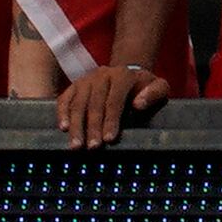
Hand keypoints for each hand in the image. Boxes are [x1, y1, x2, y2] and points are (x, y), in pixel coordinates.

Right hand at [53, 61, 171, 146]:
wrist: (128, 73)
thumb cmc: (144, 87)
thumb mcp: (159, 86)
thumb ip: (155, 93)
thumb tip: (138, 104)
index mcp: (123, 75)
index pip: (115, 100)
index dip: (111, 120)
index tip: (109, 139)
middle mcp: (102, 74)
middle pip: (94, 104)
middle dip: (93, 127)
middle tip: (92, 147)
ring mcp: (86, 79)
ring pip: (78, 103)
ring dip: (76, 125)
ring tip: (76, 145)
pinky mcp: (75, 85)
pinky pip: (65, 99)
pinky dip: (62, 113)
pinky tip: (63, 128)